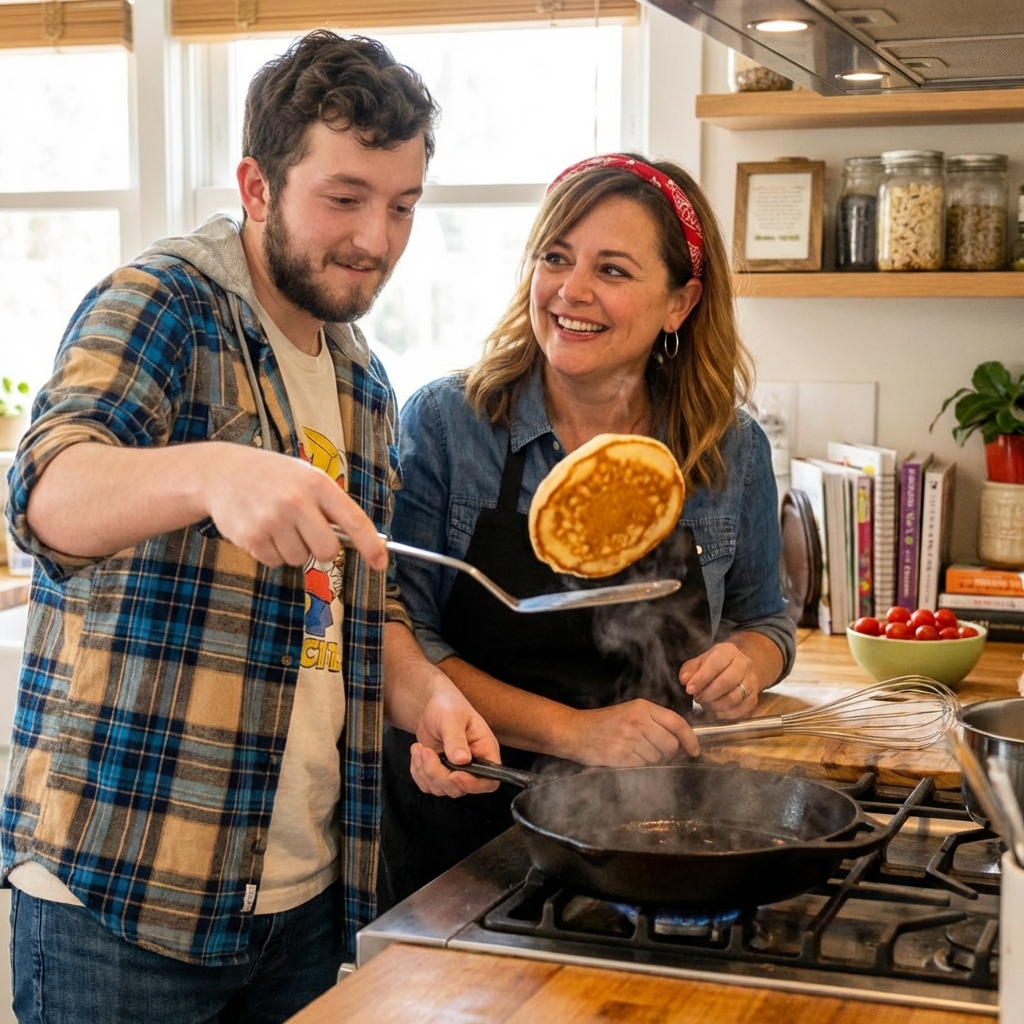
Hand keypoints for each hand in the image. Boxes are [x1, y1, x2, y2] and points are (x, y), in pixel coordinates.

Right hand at [201, 443, 386, 570]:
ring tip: (278, 524)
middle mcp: (296, 501)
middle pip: (327, 551)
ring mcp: (272, 520)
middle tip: (308, 534)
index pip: (353, 521)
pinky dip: (271, 552)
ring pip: (300, 559)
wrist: (221, 472)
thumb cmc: (274, 478)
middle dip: (322, 550)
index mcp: (317, 484)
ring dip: (293, 549)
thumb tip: (359, 541)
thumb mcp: (306, 478)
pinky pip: (275, 562)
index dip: (371, 546)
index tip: (381, 563)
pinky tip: (261, 529)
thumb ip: (330, 506)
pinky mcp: (251, 537)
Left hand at [408, 679, 500, 798]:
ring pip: (441, 788)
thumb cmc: (449, 706)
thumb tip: (462, 760)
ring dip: (424, 771)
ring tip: (419, 749)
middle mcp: (473, 765)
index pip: (489, 781)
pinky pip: (427, 785)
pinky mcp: (439, 773)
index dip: (473, 784)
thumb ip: (456, 739)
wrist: (432, 706)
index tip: (453, 774)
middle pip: (459, 789)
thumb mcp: (452, 718)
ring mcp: (455, 771)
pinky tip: (418, 752)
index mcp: (485, 751)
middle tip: (426, 752)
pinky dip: (418, 772)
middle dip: (438, 774)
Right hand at [567, 699, 698, 766]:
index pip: (677, 723)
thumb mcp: (630, 712)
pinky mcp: (622, 755)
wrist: (576, 731)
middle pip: (671, 744)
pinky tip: (627, 758)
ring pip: (658, 757)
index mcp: (643, 707)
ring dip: (652, 760)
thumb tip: (680, 740)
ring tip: (635, 752)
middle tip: (655, 752)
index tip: (694, 750)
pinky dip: (640, 765)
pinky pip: (644, 766)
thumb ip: (654, 721)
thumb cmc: (604, 723)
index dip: (690, 739)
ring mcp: (630, 738)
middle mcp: (639, 721)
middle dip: (668, 753)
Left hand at [679, 642, 758, 719]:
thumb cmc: (715, 666)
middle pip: (727, 682)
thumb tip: (685, 680)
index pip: (715, 664)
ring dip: (715, 705)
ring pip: (734, 698)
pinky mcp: (755, 698)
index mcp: (728, 651)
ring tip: (705, 703)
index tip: (689, 689)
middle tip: (697, 698)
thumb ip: (690, 670)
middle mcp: (743, 664)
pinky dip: (726, 714)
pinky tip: (716, 711)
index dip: (701, 679)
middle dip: (708, 694)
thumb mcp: (700, 662)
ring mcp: (751, 681)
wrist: (739, 669)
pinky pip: (741, 710)